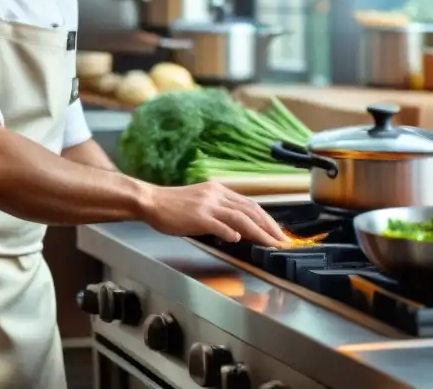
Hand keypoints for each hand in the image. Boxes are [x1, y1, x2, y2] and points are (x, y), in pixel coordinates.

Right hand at [141, 182, 287, 246]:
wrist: (151, 201)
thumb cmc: (173, 206)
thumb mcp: (201, 203)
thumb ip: (220, 213)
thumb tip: (238, 229)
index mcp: (219, 190)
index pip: (249, 204)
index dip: (266, 218)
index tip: (277, 231)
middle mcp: (216, 194)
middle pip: (250, 210)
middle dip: (269, 226)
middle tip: (281, 240)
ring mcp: (207, 205)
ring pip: (240, 217)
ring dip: (258, 231)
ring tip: (270, 243)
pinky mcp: (197, 216)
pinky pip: (219, 224)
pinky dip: (230, 232)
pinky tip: (239, 240)